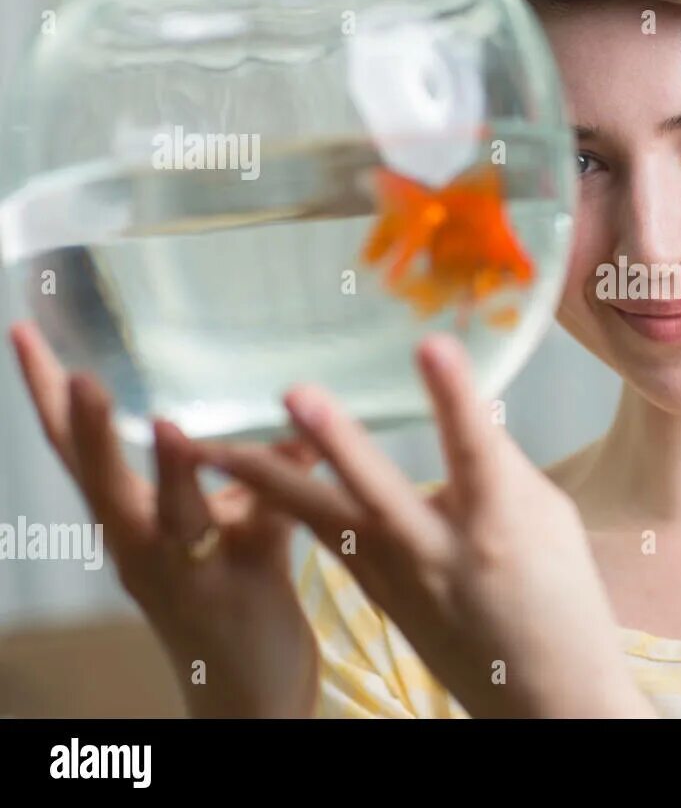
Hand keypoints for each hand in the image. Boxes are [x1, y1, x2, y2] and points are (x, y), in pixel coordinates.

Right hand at [7, 322, 320, 717]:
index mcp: (127, 526)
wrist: (249, 697)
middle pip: (104, 485)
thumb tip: (295, 426)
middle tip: (77, 373)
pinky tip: (301, 454)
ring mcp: (189, 576)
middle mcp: (143, 550)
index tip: (25, 334)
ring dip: (175, 474)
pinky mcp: (244, 593)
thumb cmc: (231, 602)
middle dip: (90, 431)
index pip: (77, 453)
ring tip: (173, 428)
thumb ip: (250, 478)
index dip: (48, 397)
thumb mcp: (229, 528)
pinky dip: (278, 494)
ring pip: (176, 519)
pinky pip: (260, 533)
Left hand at [197, 334, 654, 718]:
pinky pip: (327, 542)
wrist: (541, 694)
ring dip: (270, 482)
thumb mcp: (550, 521)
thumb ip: (503, 468)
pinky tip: (248, 477)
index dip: (454, 396)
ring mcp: (399, 581)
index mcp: (500, 527)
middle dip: (337, 442)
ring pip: (326, 523)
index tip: (432, 344)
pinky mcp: (376, 596)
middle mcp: (439, 553)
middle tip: (294, 393)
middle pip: (379, 494)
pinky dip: (288, 505)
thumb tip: (464, 414)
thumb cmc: (561, 601)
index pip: (476, 450)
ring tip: (214, 447)